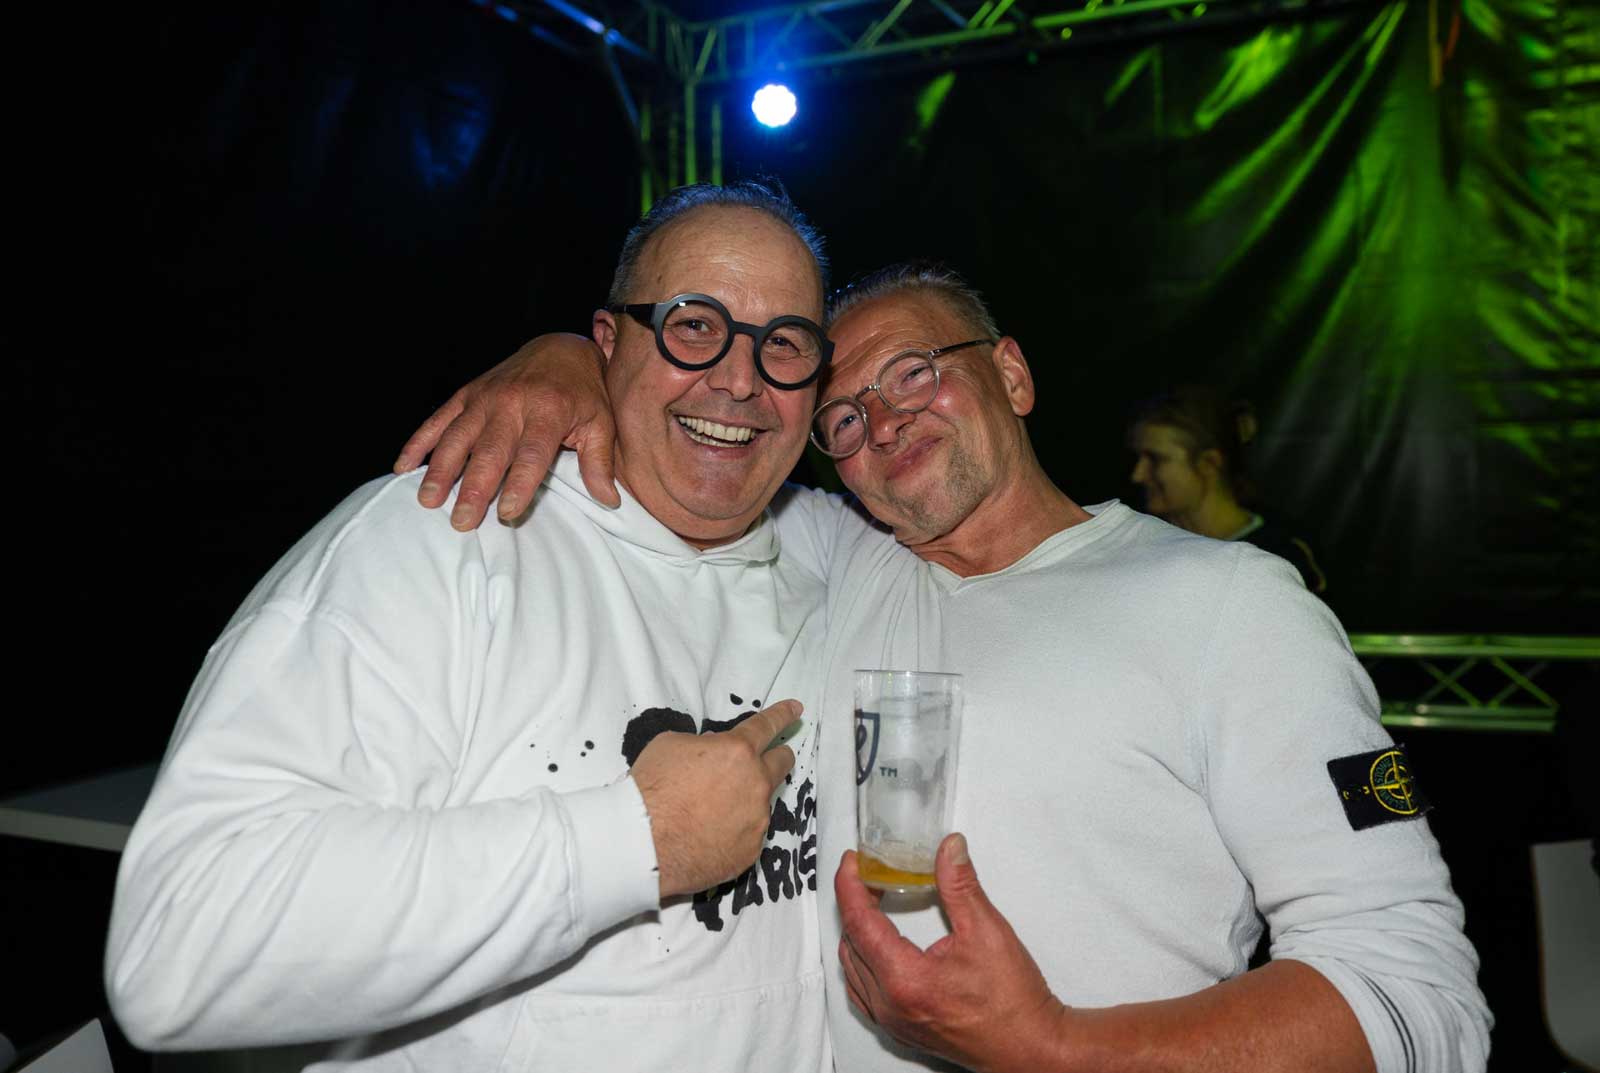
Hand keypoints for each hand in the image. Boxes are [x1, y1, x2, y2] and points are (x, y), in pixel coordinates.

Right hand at [393, 333, 619, 530]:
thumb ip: (599, 462)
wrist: (562, 347)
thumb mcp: (602, 423)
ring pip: (458, 436)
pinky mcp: (467, 394)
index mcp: (549, 412)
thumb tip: (608, 501)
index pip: (531, 454)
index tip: (507, 514)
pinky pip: (439, 419)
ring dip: (440, 469)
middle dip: (473, 487)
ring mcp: (485, 397)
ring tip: (429, 501)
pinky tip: (403, 467)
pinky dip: (419, 441)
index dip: (518, 485)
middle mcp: (512, 404)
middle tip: (461, 522)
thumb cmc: (584, 393)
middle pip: (489, 451)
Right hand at [631, 700, 801, 898]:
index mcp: (737, 751)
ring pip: (761, 802)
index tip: (796, 710)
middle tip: (761, 762)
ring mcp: (757, 819)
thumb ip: (702, 744)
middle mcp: (756, 782)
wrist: (643, 844)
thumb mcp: (671, 746)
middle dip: (776, 757)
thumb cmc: (650, 788)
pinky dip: (734, 831)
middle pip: (782, 763)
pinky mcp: (751, 851)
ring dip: (746, 800)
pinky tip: (709, 836)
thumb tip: (714, 752)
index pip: (767, 725)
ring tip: (711, 811)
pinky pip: (749, 834)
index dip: (783, 715)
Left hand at [836, 834, 1069, 1072]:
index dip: (850, 886)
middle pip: (850, 942)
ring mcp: (891, 1022)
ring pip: (852, 968)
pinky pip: (862, 991)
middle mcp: (890, 1005)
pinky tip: (878, 944)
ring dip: (857, 932)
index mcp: (905, 979)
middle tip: (871, 874)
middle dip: (855, 903)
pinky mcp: (898, 1029)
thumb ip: (960, 884)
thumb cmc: (1013, 1000)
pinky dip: (862, 961)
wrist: (1030, 1046)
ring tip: (874, 902)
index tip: (852, 861)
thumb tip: (950, 848)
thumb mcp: (988, 931)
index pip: (859, 922)